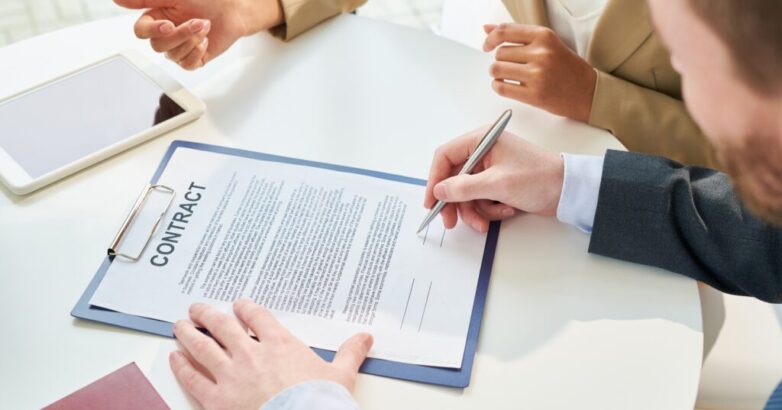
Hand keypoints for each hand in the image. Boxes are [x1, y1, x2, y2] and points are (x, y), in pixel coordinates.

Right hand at [114, 0, 283, 69]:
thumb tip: (116, 0)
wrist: (234, 10)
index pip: (141, 32)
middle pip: (158, 46)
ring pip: (172, 55)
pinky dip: (197, 52)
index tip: (169, 24)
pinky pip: (186, 64)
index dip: (153, 31)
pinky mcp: (193, 58)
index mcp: (156, 17)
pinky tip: (205, 41)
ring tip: (204, 27)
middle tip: (198, 22)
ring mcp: (179, 46)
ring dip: (191, 41)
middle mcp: (166, 33)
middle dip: (181, 35)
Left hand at [170, 299, 372, 409]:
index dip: (245, 307)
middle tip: (198, 309)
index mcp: (279, 344)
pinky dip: (181, 366)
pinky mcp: (216, 400)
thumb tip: (366, 338)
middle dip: (207, 314)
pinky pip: (192, 378)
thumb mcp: (341, 375)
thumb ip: (350, 353)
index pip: (256, 316)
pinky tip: (174, 358)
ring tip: (179, 325)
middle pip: (222, 325)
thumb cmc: (320, 402)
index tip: (239, 304)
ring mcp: (230, 376)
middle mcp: (250, 354)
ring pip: (201, 347)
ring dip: (188, 334)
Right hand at [424, 128, 563, 232]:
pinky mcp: (499, 183)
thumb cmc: (538, 179)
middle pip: (454, 178)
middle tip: (451, 223)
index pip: (445, 156)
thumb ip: (463, 188)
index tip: (431, 202)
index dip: (434, 180)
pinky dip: (490, 210)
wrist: (569, 191)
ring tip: (486, 223)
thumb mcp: (497, 184)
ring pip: (467, 193)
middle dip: (455, 203)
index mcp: (482, 140)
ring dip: (475, 211)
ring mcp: (492, 168)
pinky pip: (482, 199)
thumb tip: (438, 191)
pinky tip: (507, 211)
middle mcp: (484, 151)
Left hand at [483, 23, 596, 122]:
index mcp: (544, 36)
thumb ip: (518, 35)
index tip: (487, 45)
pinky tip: (507, 85)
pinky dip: (498, 86)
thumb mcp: (547, 44)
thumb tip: (487, 28)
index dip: (490, 38)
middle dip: (501, 60)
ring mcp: (537, 75)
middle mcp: (541, 53)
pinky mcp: (534, 94)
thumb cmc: (568, 68)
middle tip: (512, 66)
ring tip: (508, 76)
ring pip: (497, 69)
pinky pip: (501, 88)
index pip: (505, 31)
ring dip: (497, 74)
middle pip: (499, 53)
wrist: (589, 92)